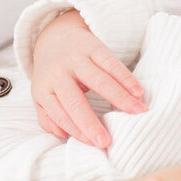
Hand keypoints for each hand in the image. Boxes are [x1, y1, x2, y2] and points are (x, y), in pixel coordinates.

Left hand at [31, 10, 145, 147]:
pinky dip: (126, 78)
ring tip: (137, 112)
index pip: (60, 115)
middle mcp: (57, 74)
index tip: (94, 144)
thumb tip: (60, 134)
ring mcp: (75, 59)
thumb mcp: (42, 96)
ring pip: (99, 80)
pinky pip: (110, 63)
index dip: (77, 131)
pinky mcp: (91, 47)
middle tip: (106, 141)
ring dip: (120, 98)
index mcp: (43, 89)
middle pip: (74, 102)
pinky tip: (137, 91)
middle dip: (90, 123)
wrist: (55, 36)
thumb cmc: (52, 75)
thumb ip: (48, 118)